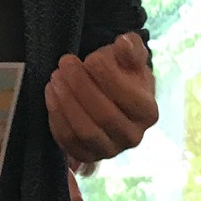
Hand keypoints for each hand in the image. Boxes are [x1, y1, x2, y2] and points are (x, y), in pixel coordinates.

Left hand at [46, 32, 158, 163]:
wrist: (112, 96)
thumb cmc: (122, 73)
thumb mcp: (131, 55)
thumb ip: (131, 48)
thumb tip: (123, 44)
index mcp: (148, 112)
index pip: (127, 97)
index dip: (107, 76)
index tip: (91, 58)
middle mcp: (133, 137)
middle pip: (104, 115)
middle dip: (80, 86)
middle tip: (65, 63)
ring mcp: (109, 150)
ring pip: (84, 130)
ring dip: (65, 101)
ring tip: (55, 77)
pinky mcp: (86, 155)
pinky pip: (67, 140)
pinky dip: (56, 116)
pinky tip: (51, 94)